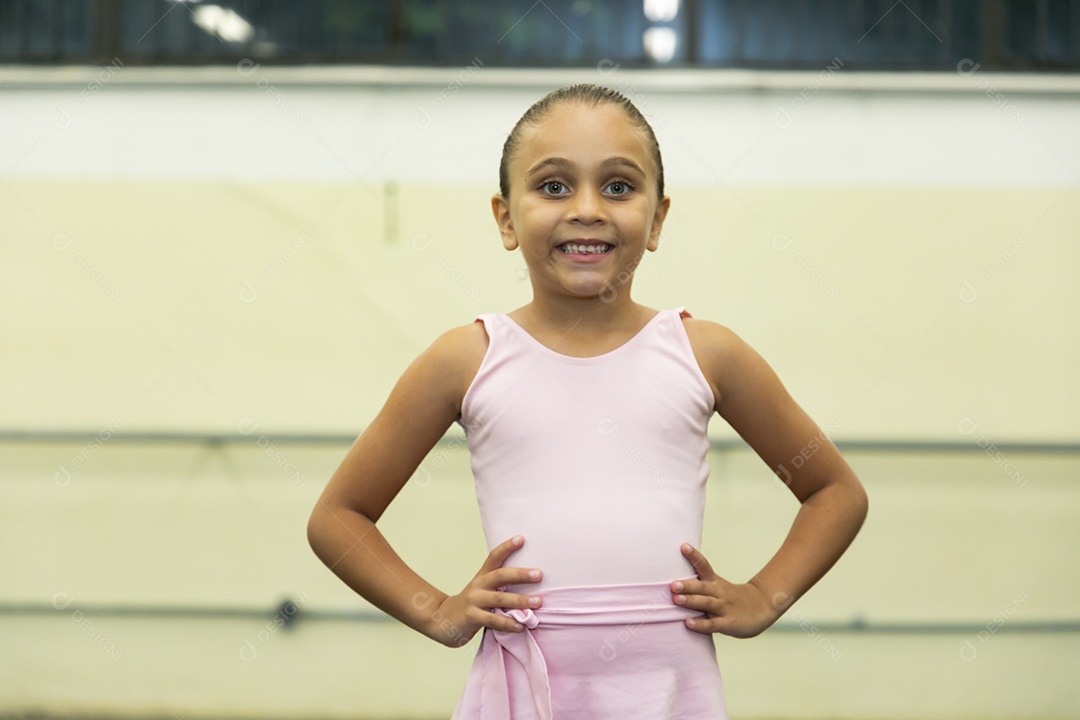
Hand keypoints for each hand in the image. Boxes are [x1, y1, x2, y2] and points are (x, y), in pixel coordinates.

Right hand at [428, 535, 542, 647]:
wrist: (442, 620)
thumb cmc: (471, 605)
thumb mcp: (482, 590)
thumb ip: (500, 587)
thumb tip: (530, 583)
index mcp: (482, 576)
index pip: (494, 557)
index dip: (506, 547)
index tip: (521, 539)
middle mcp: (478, 585)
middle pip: (500, 576)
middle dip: (520, 574)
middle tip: (539, 574)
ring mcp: (474, 601)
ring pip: (499, 598)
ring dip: (519, 600)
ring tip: (537, 602)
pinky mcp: (471, 617)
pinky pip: (492, 620)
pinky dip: (507, 623)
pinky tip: (521, 626)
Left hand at [671, 543, 780, 638]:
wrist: (762, 607)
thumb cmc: (732, 598)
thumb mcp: (718, 586)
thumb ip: (699, 584)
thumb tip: (671, 579)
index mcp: (715, 582)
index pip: (704, 565)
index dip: (694, 556)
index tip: (683, 546)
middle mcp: (719, 592)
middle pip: (702, 587)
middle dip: (687, 585)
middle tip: (672, 584)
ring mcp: (724, 607)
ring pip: (706, 603)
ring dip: (691, 601)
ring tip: (676, 599)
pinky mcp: (728, 623)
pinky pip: (713, 624)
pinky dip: (700, 624)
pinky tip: (688, 623)